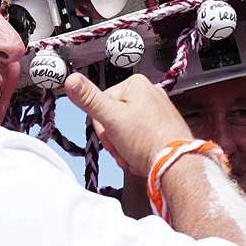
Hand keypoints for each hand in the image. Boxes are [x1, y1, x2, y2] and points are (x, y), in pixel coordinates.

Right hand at [63, 73, 193, 179]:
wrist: (175, 165)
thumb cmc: (148, 141)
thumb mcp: (111, 118)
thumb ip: (88, 98)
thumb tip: (70, 79)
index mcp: (136, 84)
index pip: (101, 103)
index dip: (102, 124)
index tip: (112, 133)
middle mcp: (149, 94)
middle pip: (112, 117)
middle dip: (114, 139)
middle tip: (122, 146)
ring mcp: (158, 112)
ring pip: (124, 131)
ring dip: (123, 148)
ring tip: (133, 154)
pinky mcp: (163, 128)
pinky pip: (138, 138)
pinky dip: (135, 151)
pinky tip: (140, 157)